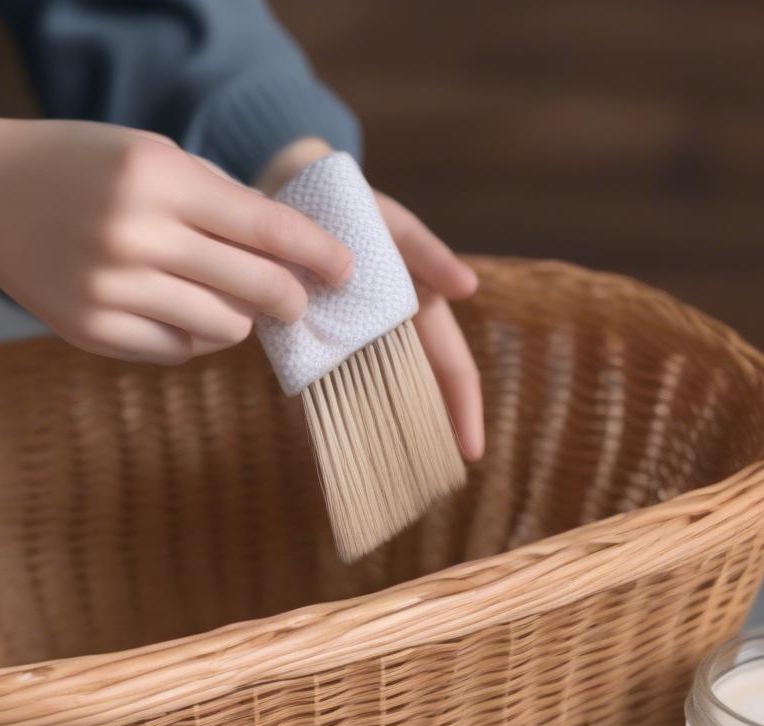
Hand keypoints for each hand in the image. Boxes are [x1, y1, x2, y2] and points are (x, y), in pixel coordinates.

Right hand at [0, 93, 353, 364]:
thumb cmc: (77, 166)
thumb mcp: (149, 155)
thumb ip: (214, 202)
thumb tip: (284, 259)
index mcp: (158, 176)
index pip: (264, 225)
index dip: (315, 253)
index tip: (347, 271)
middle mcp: (136, 234)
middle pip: (253, 287)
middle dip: (290, 299)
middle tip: (299, 304)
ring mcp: (110, 288)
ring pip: (221, 329)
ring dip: (238, 321)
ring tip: (225, 303)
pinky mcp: (90, 330)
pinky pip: (175, 351)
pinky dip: (192, 339)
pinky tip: (179, 315)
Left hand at [258, 139, 484, 460]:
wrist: (292, 205)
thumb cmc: (354, 211)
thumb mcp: (395, 224)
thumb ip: (429, 254)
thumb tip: (468, 289)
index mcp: (420, 312)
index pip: (452, 369)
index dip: (464, 410)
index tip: (471, 453)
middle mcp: (390, 336)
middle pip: (417, 395)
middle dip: (428, 436)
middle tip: (430, 483)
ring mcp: (353, 345)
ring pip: (374, 400)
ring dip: (383, 437)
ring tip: (387, 480)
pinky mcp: (316, 347)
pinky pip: (325, 388)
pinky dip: (331, 417)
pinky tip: (332, 451)